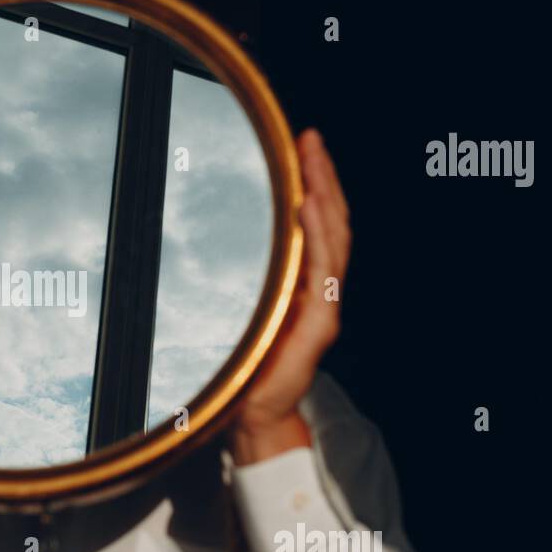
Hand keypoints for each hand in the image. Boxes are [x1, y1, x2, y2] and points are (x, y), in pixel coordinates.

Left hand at [230, 129, 350, 464]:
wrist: (252, 412)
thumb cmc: (246, 362)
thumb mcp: (247, 305)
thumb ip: (251, 274)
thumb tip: (217, 228)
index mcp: (307, 283)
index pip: (319, 223)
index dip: (317, 182)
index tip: (304, 145)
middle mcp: (322, 290)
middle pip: (332, 222)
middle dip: (324, 177)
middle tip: (311, 138)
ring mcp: (325, 307)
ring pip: (333, 241)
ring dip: (324, 197)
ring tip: (314, 162)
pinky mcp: (320, 326)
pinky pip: (323, 274)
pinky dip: (317, 238)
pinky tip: (309, 209)